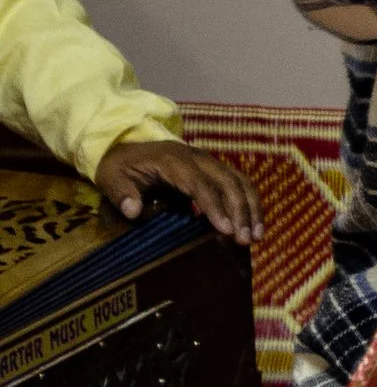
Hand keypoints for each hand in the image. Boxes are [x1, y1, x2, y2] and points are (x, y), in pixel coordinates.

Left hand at [95, 138, 259, 243]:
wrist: (126, 146)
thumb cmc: (120, 166)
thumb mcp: (110, 177)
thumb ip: (121, 192)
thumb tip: (133, 211)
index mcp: (172, 160)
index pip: (199, 183)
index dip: (214, 206)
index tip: (225, 230)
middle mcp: (196, 158)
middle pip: (227, 182)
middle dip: (240, 210)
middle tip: (245, 240)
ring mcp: (209, 162)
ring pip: (239, 181)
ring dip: (251, 208)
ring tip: (257, 236)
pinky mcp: (215, 170)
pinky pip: (239, 183)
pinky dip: (251, 203)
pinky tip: (255, 226)